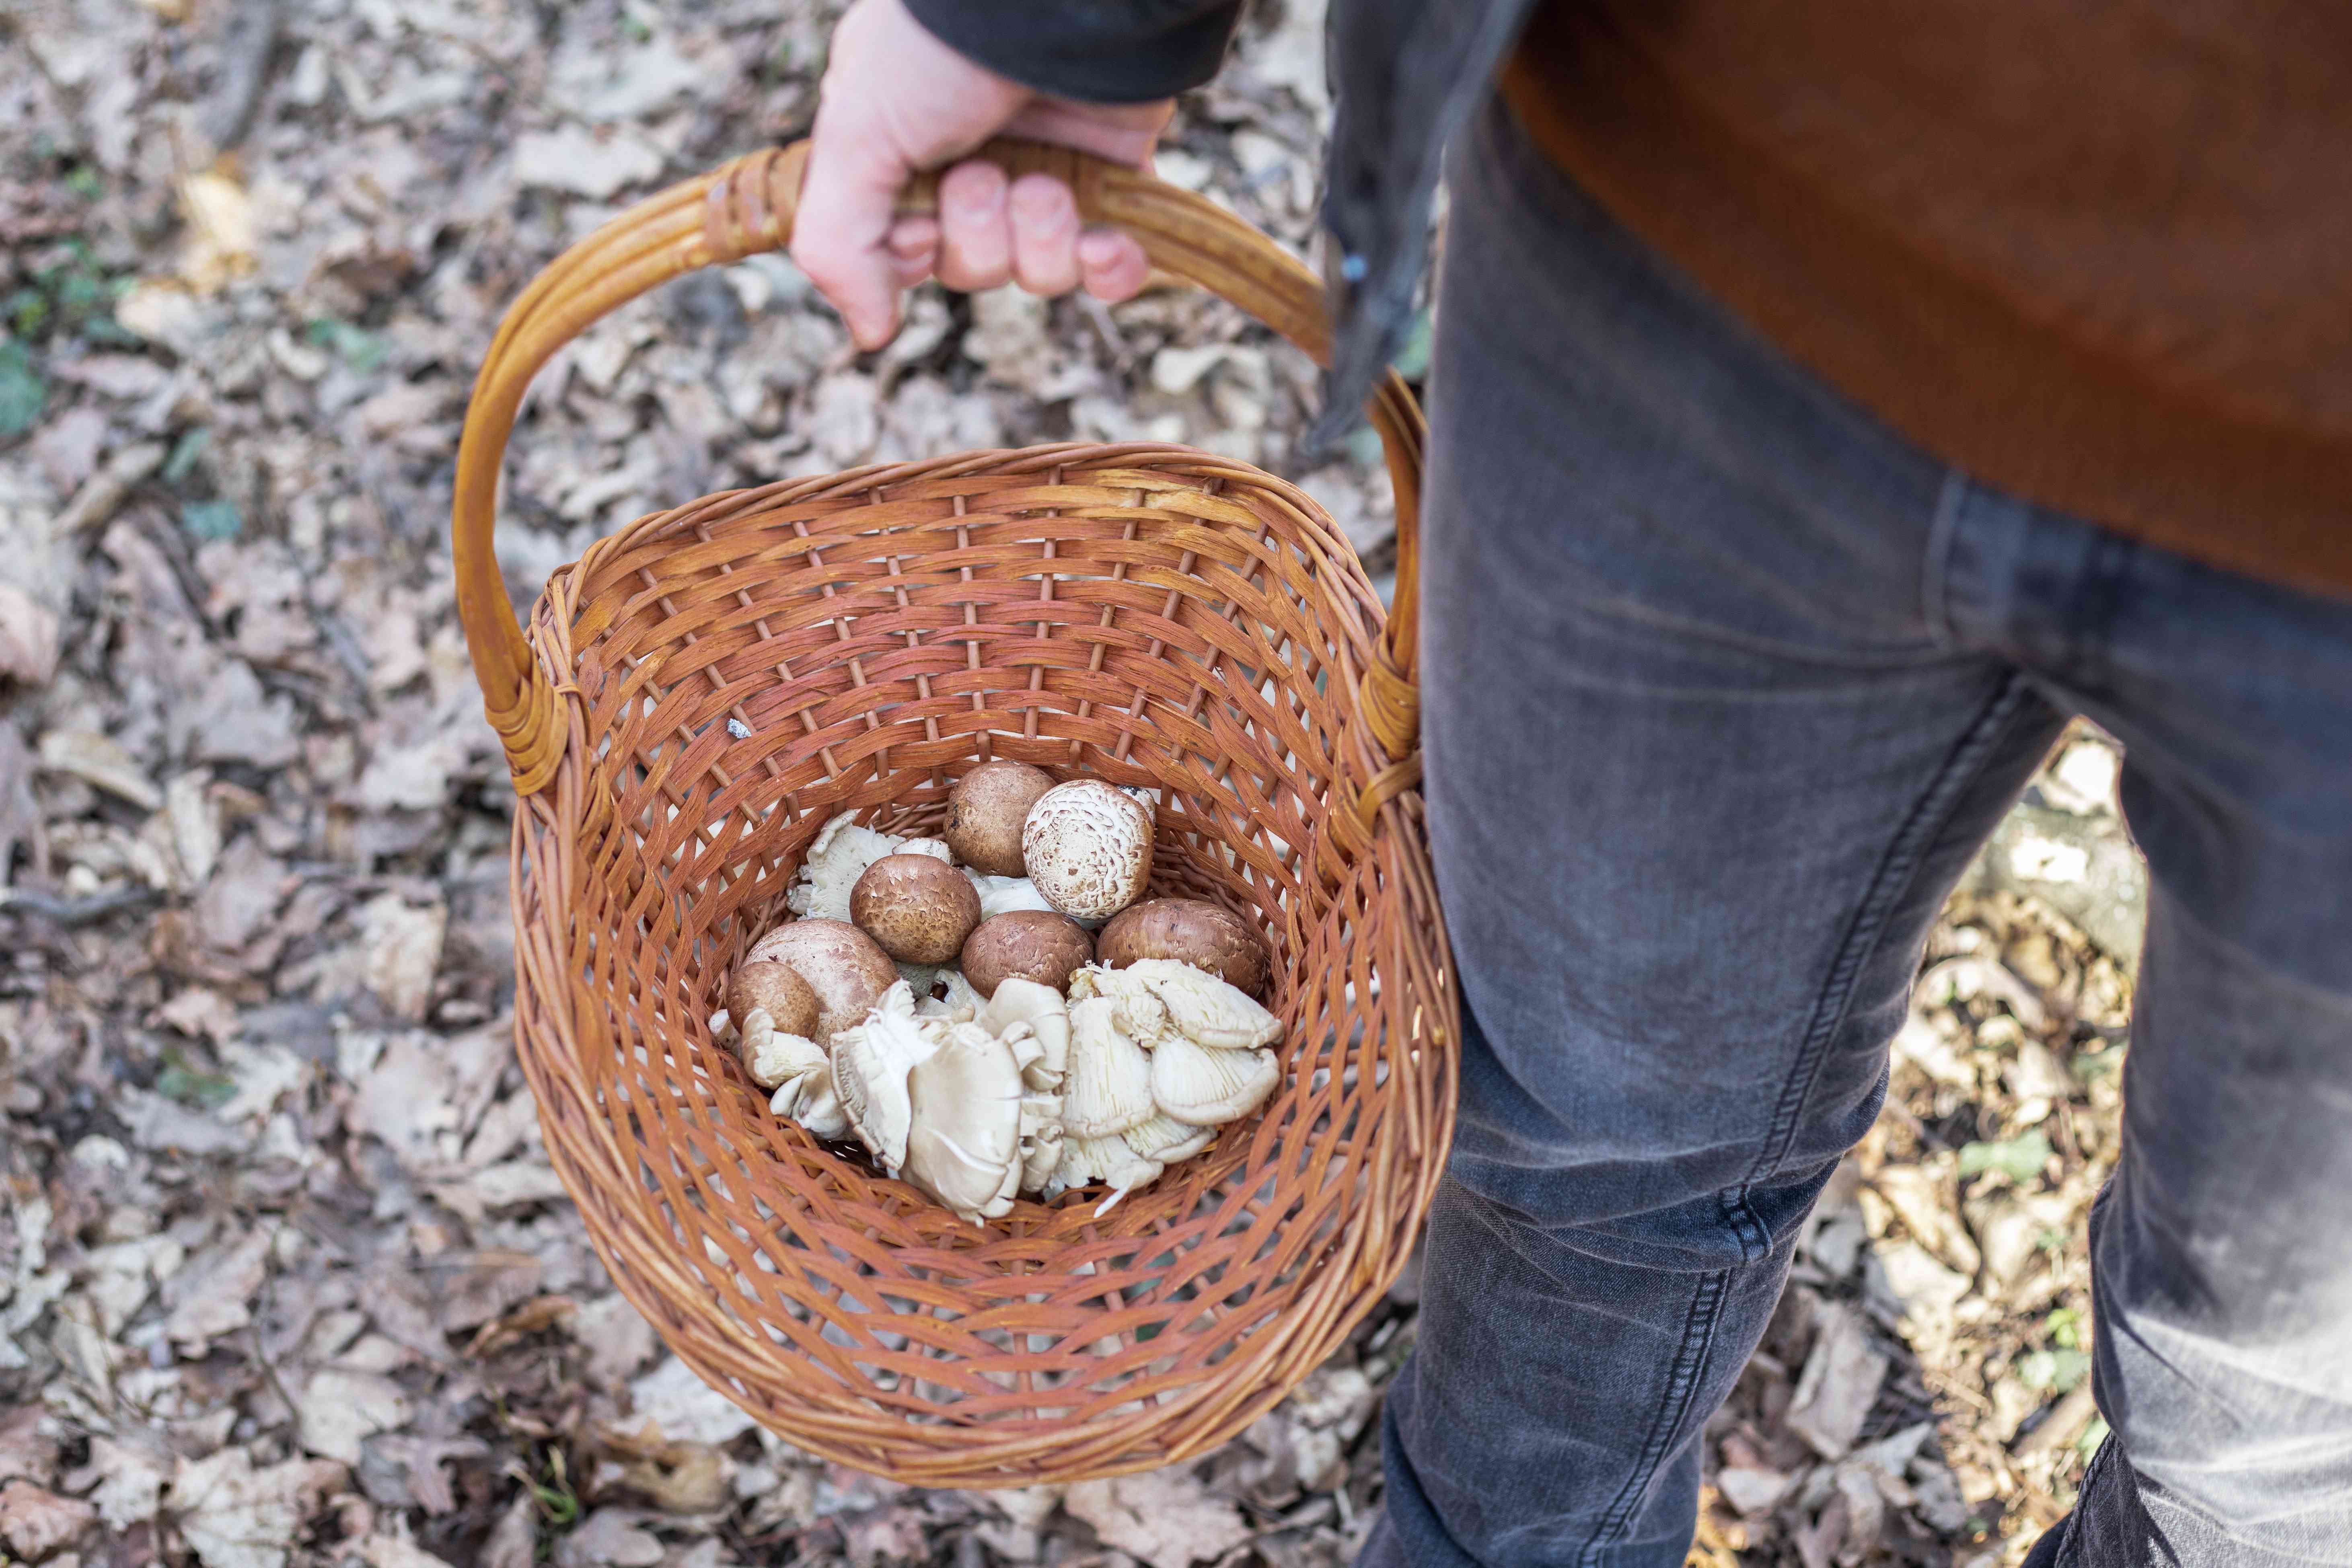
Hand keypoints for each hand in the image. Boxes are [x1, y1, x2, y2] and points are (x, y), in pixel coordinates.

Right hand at [792, 0, 1167, 349]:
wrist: (1061, 2)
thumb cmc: (943, 49)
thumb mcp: (855, 135)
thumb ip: (838, 242)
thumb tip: (870, 335)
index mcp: (898, 147)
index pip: (899, 250)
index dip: (912, 254)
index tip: (919, 226)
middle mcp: (969, 161)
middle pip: (968, 267)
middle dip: (977, 235)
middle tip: (983, 176)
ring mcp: (1044, 170)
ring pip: (1037, 272)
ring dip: (1040, 236)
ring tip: (1047, 181)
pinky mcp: (1111, 179)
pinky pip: (1110, 270)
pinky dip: (1110, 268)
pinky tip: (1107, 243)